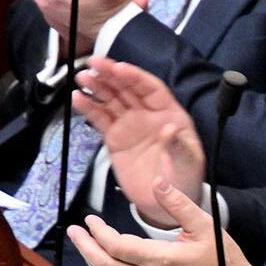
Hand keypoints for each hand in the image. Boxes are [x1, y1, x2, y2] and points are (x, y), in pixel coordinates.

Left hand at [71, 179, 250, 265]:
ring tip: (85, 243)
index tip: (90, 220)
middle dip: (84, 246)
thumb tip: (158, 183)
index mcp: (160, 260)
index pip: (116, 246)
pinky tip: (107, 260)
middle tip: (74, 231)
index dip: (98, 232)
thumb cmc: (223, 262)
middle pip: (103, 264)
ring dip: (93, 260)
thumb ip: (178, 204)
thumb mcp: (206, 226)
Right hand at [74, 55, 206, 215]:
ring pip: (112, 101)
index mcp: (170, 115)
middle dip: (111, 75)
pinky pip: (100, 120)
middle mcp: (148, 115)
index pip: (150, 89)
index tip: (118, 68)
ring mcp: (130, 126)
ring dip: (97, 87)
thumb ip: (177, 146)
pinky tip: (78, 98)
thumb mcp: (187, 164)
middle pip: (128, 89)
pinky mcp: (115, 139)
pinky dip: (89, 108)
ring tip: (81, 77)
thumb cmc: (182, 180)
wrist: (163, 202)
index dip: (134, 77)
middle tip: (94, 63)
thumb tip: (168, 128)